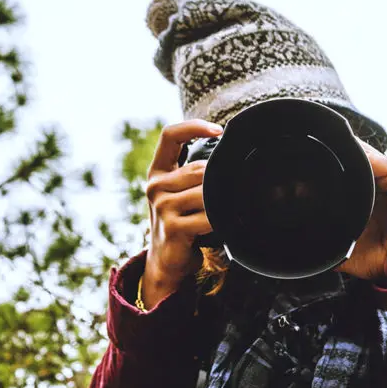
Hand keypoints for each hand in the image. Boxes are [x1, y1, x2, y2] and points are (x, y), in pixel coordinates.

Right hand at [142, 119, 222, 307]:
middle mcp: (155, 186)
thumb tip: (228, 157)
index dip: (194, 126)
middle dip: (219, 180)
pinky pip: (208, 216)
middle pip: (199, 168)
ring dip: (221, 202)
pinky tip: (223, 223)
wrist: (166, 261)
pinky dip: (220, 219)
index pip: (170, 135)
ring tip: (226, 210)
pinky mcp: (173, 227)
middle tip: (231, 192)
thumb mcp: (180, 193)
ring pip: (206, 191)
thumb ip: (194, 174)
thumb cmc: (180, 223)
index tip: (219, 130)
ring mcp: (162, 207)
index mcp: (157, 172)